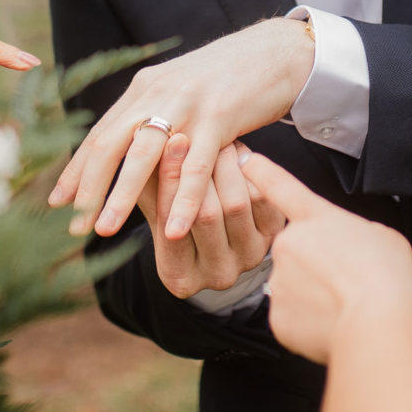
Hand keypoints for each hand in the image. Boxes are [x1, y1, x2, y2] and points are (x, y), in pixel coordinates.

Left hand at [50, 17, 314, 238]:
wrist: (276, 52)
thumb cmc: (227, 80)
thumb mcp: (179, 92)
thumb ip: (152, 116)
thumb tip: (125, 150)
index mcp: (143, 89)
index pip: (99, 134)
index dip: (76, 169)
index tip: (58, 202)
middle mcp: (157, 94)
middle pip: (109, 144)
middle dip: (88, 188)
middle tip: (74, 226)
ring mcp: (187, 105)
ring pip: (144, 156)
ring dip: (120, 196)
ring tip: (105, 230)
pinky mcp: (219, 118)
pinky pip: (195, 167)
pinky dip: (182, 200)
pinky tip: (173, 229)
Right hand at [142, 136, 286, 298]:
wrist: (220, 219)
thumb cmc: (175, 207)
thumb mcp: (154, 200)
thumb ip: (144, 185)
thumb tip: (136, 146)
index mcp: (179, 278)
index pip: (171, 227)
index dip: (170, 181)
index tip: (168, 142)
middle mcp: (218, 277)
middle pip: (206, 215)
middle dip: (197, 170)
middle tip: (190, 133)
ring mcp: (249, 259)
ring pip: (236, 202)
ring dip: (224, 165)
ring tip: (212, 139)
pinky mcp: (274, 237)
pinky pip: (263, 197)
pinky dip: (251, 170)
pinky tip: (237, 152)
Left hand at [240, 153, 411, 364]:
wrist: (377, 321)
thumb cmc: (386, 276)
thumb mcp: (380, 236)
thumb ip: (354, 234)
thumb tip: (349, 248)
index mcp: (316, 217)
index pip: (281, 186)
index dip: (261, 172)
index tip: (245, 160)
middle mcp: (290, 243)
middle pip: (297, 251)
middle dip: (316, 264)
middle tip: (346, 278)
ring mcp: (280, 279)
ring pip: (294, 286)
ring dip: (314, 293)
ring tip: (345, 302)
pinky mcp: (278, 316)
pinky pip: (293, 317)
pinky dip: (310, 322)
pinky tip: (334, 321)